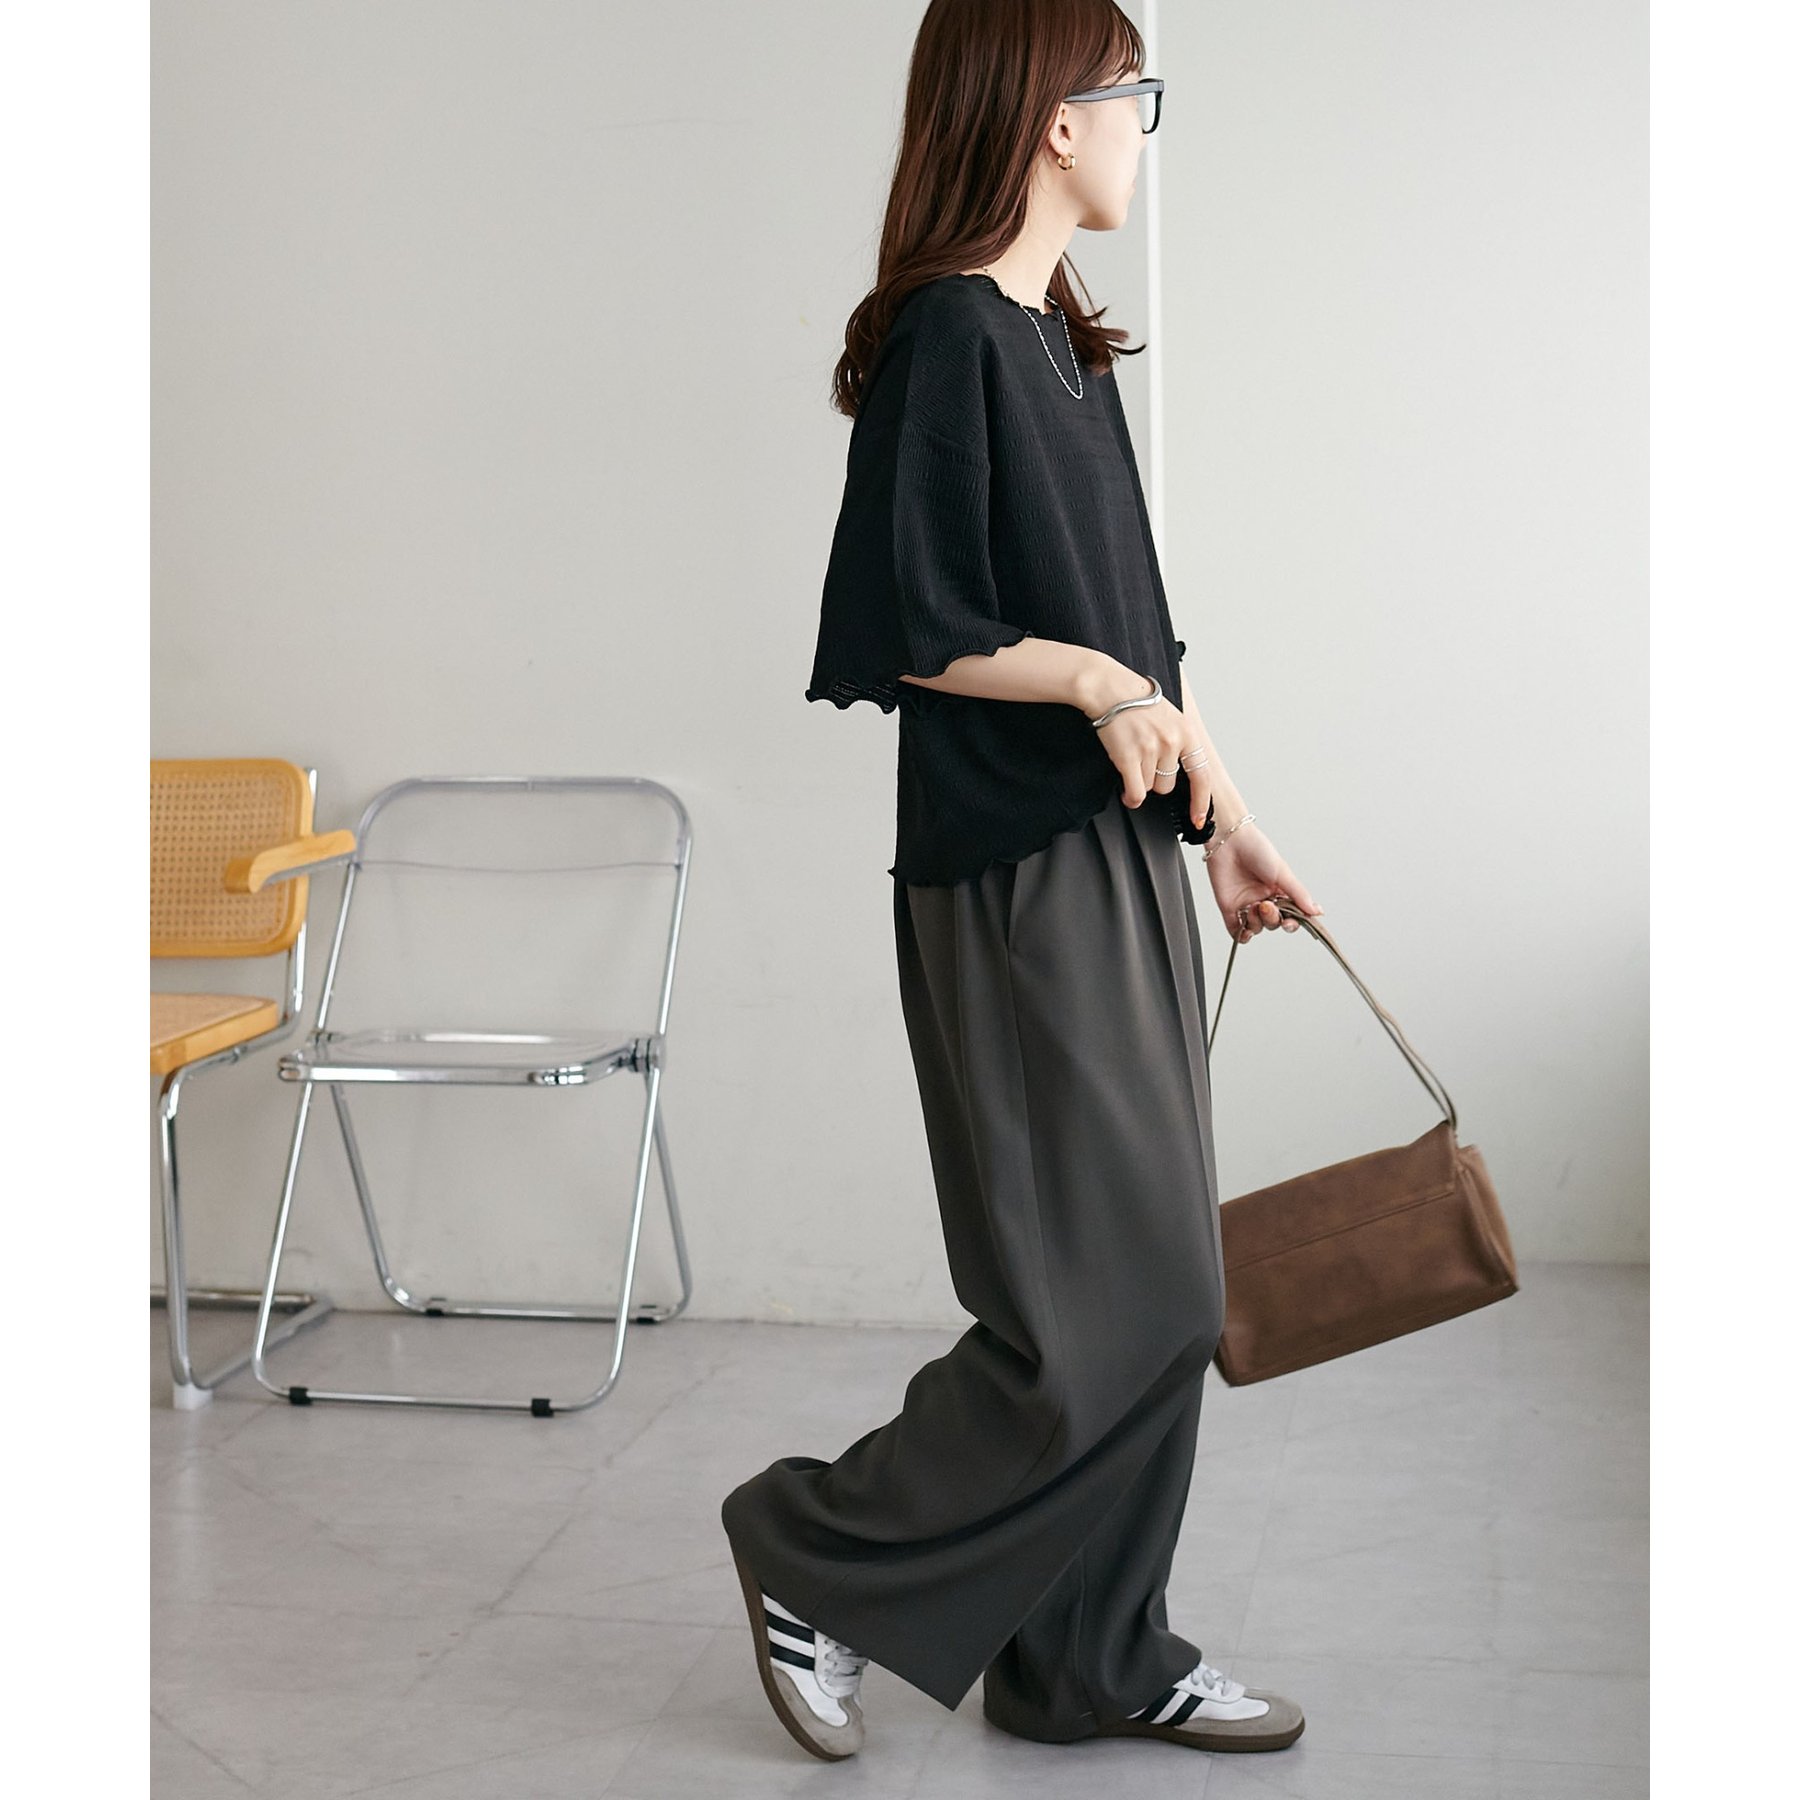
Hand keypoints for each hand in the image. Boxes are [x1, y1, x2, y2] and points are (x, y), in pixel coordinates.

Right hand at [1088, 671, 1210, 817]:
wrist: (1110, 689)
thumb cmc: (1137, 702)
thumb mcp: (1171, 716)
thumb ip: (1180, 742)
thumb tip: (1183, 772)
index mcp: (1186, 732)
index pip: (1201, 775)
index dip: (1200, 800)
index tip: (1198, 817)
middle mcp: (1171, 741)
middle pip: (1168, 786)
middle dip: (1155, 780)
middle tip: (1143, 762)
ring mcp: (1150, 749)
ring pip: (1149, 788)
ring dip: (1139, 781)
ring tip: (1131, 761)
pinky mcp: (1128, 756)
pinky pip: (1135, 792)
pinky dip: (1130, 797)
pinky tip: (1126, 792)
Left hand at [1205, 820, 1323, 942]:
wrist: (1228, 840)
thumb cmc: (1256, 849)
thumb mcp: (1283, 872)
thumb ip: (1299, 894)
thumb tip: (1317, 912)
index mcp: (1280, 891)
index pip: (1291, 915)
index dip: (1292, 922)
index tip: (1290, 922)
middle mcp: (1264, 899)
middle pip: (1274, 923)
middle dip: (1273, 919)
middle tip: (1267, 905)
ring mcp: (1246, 904)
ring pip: (1257, 927)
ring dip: (1258, 923)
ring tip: (1254, 907)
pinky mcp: (1229, 907)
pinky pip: (1236, 930)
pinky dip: (1241, 935)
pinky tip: (1245, 931)